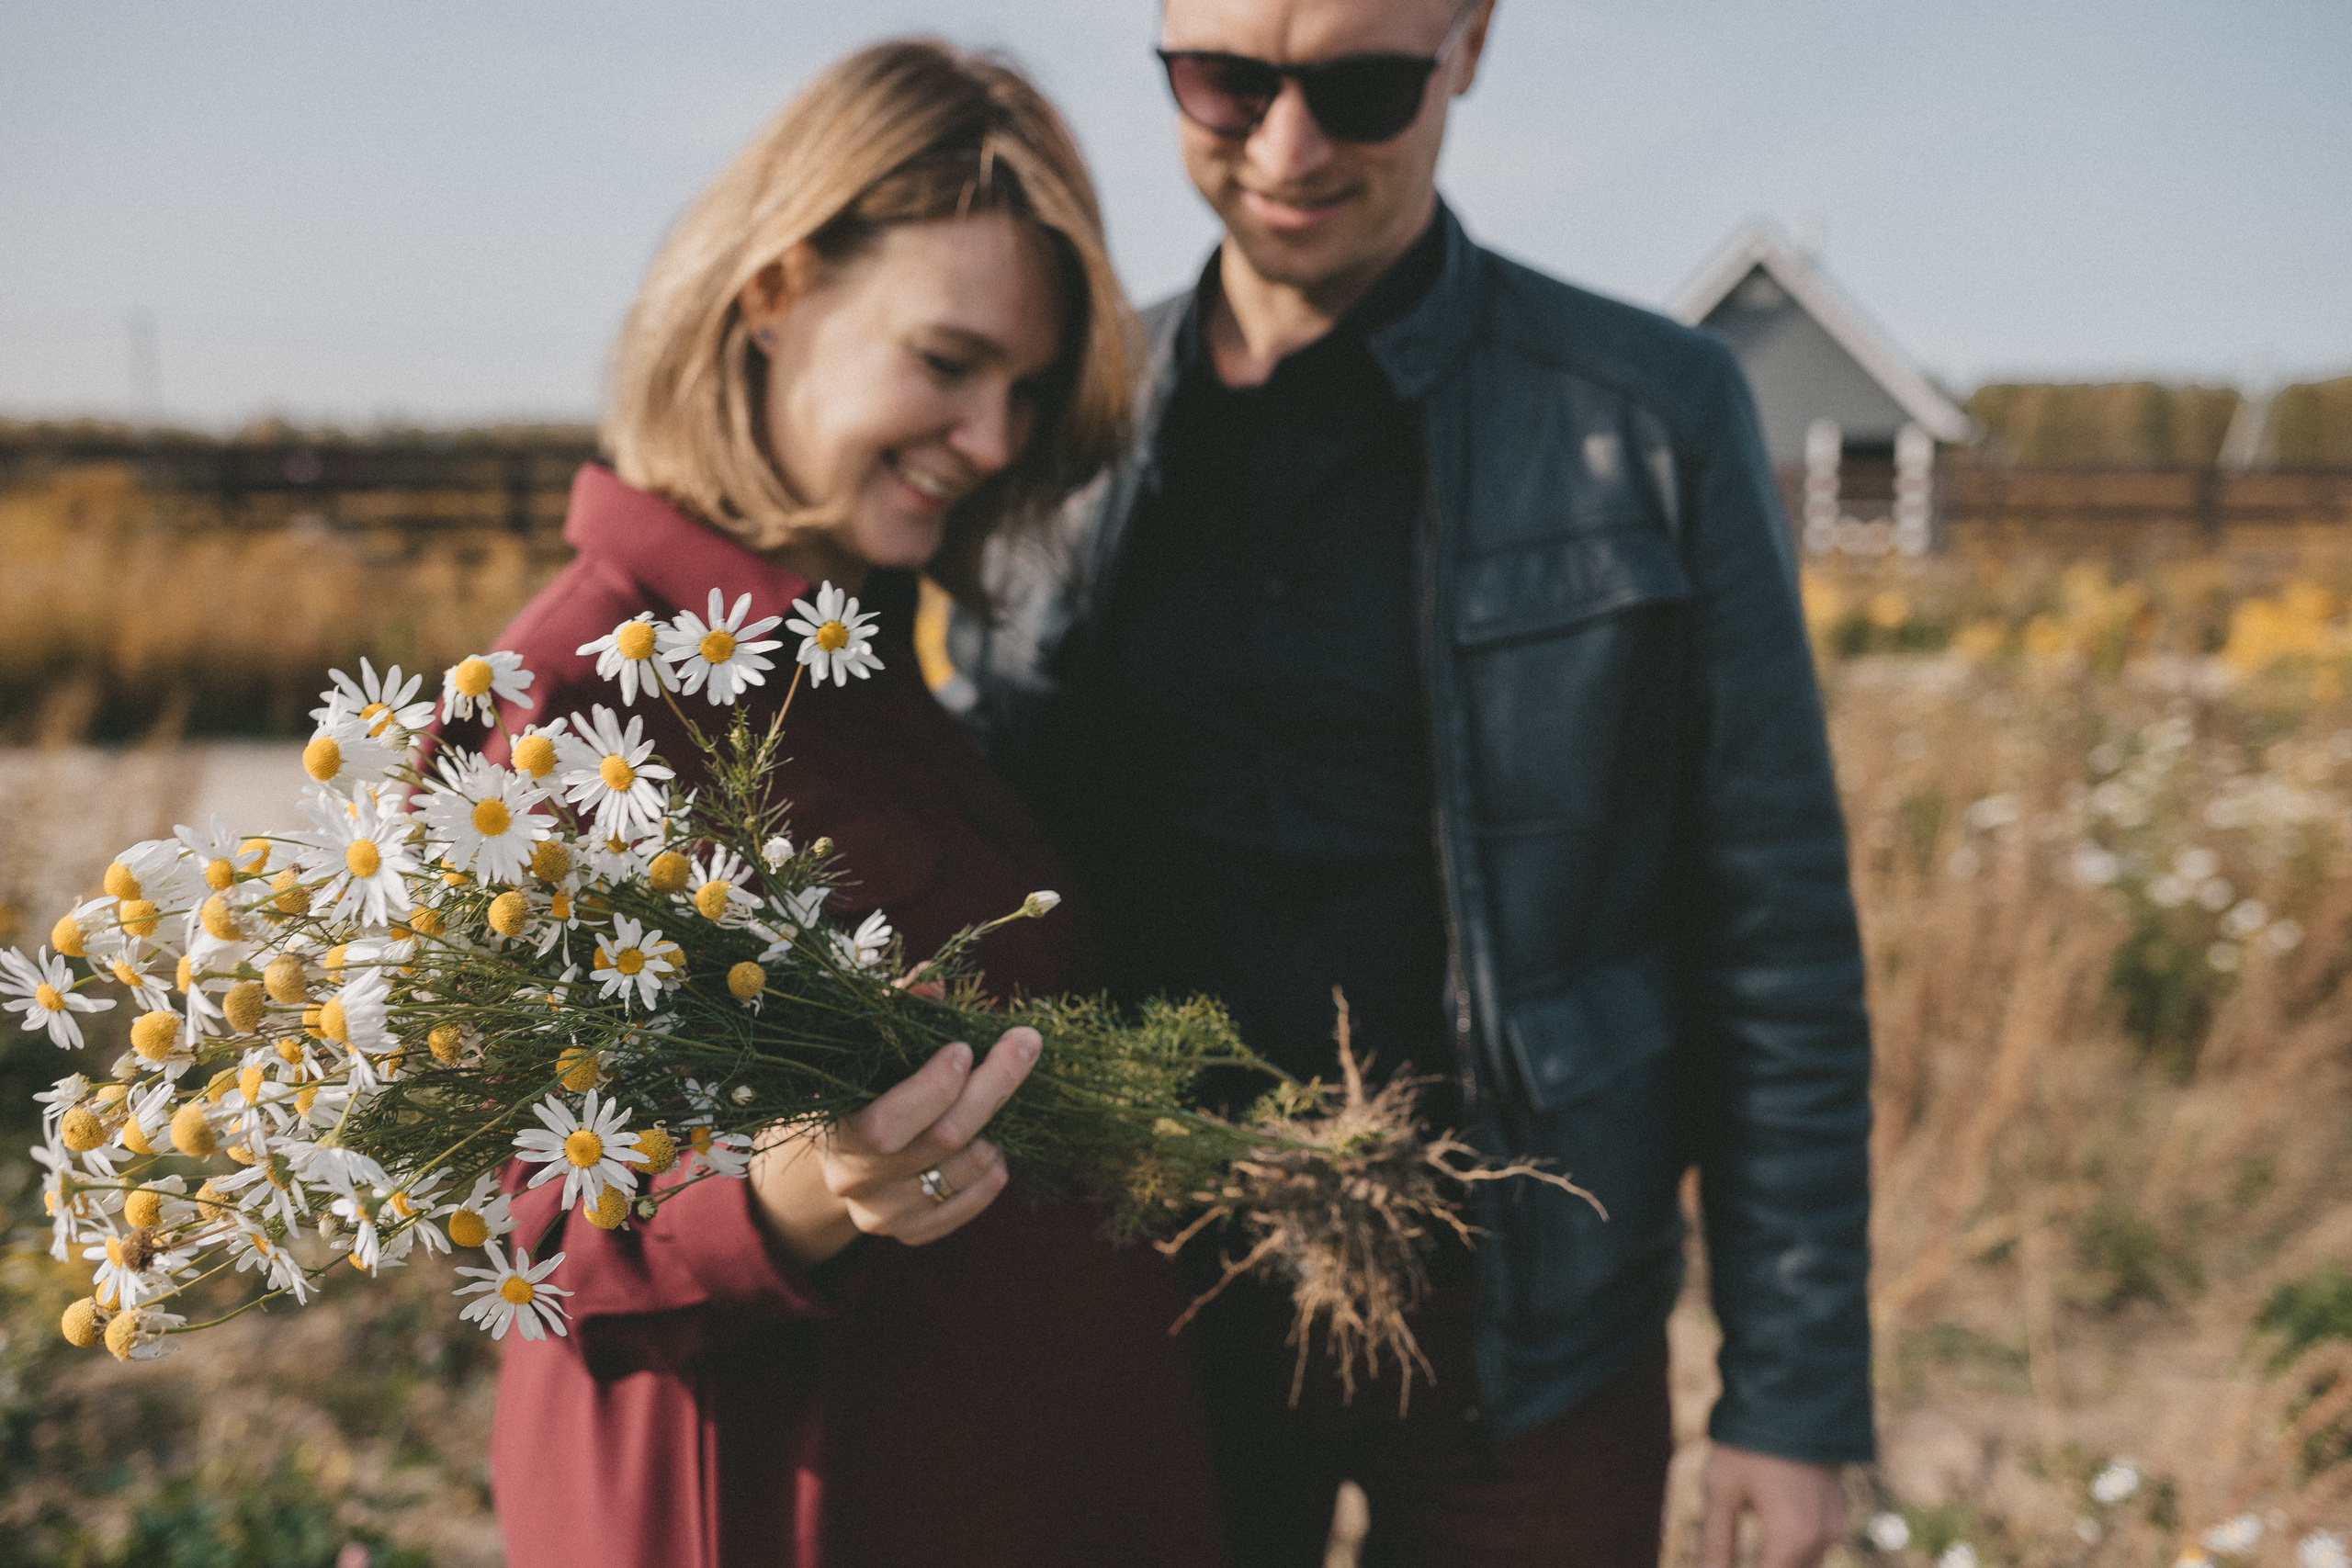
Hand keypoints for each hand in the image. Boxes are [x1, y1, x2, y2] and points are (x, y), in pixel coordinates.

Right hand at [748, 1027, 1039, 1267]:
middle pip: (943, 1140)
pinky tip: (994, 1144)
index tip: (966, 1047)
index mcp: (832, 1129)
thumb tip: (931, 983)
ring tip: (1000, 1098)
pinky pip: (968, 1206)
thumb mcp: (865, 1044)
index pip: (887, 1124)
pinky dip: (991, 1174)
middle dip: (992, 1086)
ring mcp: (881, 1215)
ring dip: (994, 1130)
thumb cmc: (860, 1083)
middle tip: (1025, 1044)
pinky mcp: (910, 1233)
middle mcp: (851, 1181)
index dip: (934, 1087)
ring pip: (963, 1171)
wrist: (841, 1154)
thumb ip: (894, 1011)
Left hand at [1699, 1445, 1845, 1567]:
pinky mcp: (1837, 1507)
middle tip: (1729, 1557)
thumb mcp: (1722, 1491)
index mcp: (1792, 1540)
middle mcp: (1821, 1538)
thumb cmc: (1749, 1442)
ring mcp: (1834, 1523)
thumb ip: (1715, 1544)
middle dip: (1763, 1566)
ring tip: (1746, 1544)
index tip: (1719, 1566)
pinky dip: (1792, 1549)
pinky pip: (1815, 1544)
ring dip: (1778, 1560)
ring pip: (1805, 1564)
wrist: (1794, 1394)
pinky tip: (1767, 1536)